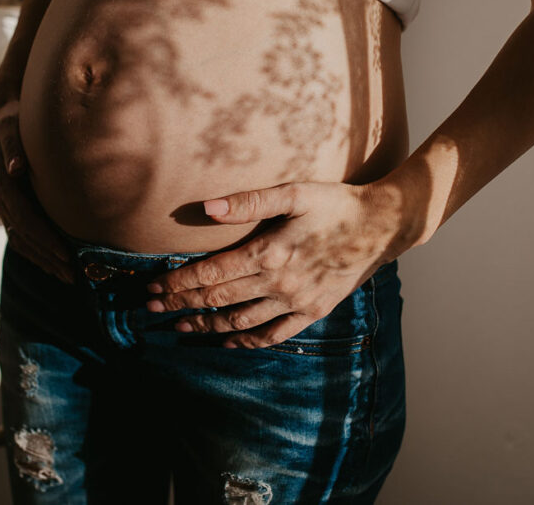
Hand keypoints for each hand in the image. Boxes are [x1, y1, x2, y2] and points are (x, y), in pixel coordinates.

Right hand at [0, 95, 74, 283]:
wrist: (2, 121)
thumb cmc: (12, 123)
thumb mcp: (11, 129)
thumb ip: (14, 147)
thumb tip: (15, 168)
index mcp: (3, 186)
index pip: (24, 220)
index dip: (45, 239)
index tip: (66, 254)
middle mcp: (1, 201)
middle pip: (24, 238)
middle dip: (48, 257)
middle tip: (74, 275)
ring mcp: (5, 207)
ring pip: (22, 243)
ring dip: (44, 261)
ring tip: (69, 277)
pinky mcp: (12, 209)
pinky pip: (22, 238)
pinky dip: (39, 254)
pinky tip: (57, 264)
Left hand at [144, 180, 407, 347]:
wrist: (383, 225)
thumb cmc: (336, 203)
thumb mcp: (294, 193)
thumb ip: (248, 201)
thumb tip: (206, 207)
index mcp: (269, 253)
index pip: (211, 275)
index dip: (178, 283)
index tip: (152, 288)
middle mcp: (279, 284)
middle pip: (218, 300)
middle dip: (181, 304)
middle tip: (150, 308)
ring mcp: (296, 303)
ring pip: (240, 322)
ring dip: (206, 326)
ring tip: (179, 327)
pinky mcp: (312, 313)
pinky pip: (273, 335)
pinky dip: (246, 341)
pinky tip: (226, 341)